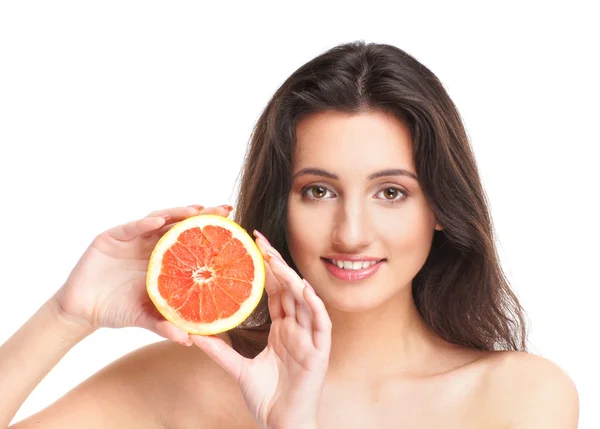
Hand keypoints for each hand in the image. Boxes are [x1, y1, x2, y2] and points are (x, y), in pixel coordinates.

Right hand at [52, 204, 232, 343]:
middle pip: (180, 224)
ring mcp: (133, 238)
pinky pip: (131, 227)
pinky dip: (144, 224)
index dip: (210, 231)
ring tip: (196, 211)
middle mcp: (151, 244)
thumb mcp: (145, 318)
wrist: (82, 310)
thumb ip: (165, 325)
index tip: (234, 224)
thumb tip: (188, 341)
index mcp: (164, 259)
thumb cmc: (118, 311)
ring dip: (177, 213)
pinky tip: (158, 222)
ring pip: (159, 220)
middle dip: (202, 215)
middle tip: (223, 209)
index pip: (190, 241)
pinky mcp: (112, 237)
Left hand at [191, 230, 331, 428]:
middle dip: (276, 263)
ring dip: (291, 278)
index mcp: (282, 329)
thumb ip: (219, 351)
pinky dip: (314, 305)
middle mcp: (297, 328)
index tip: (252, 247)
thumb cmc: (267, 398)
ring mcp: (309, 338)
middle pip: (288, 289)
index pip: (274, 292)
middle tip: (259, 240)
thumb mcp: (238, 369)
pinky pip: (320, 323)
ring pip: (304, 301)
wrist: (282, 425)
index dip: (265, 269)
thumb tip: (193, 334)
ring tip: (275, 258)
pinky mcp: (319, 351)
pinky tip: (304, 289)